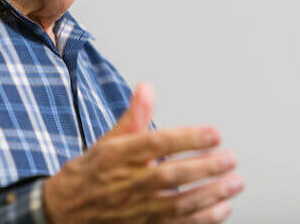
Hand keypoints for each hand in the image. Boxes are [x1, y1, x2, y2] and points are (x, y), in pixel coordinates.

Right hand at [43, 83, 243, 222]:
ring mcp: (136, 208)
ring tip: (234, 182)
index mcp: (118, 156)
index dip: (187, 138)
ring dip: (210, 194)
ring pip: (177, 205)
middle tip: (231, 159)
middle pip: (171, 176)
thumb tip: (147, 87)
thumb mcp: (108, 140)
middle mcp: (127, 183)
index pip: (156, 144)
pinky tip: (222, 208)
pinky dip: (202, 219)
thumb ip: (134, 116)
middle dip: (205, 168)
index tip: (214, 133)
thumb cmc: (91, 172)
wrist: (65, 211)